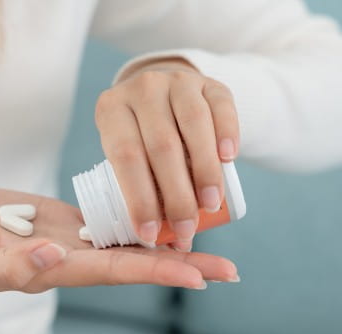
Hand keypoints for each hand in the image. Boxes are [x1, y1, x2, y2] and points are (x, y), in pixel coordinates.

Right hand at [0, 188, 238, 292]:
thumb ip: (9, 263)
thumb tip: (56, 258)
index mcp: (50, 269)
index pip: (114, 272)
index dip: (157, 272)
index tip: (201, 274)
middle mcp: (68, 258)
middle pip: (134, 262)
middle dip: (181, 264)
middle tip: (230, 270)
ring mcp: (67, 240)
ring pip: (126, 241)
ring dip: (167, 240)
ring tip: (208, 238)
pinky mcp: (60, 220)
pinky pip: (107, 220)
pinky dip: (139, 216)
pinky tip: (163, 212)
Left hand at [96, 58, 238, 251]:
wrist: (164, 94)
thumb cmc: (142, 139)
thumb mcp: (129, 154)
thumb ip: (143, 189)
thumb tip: (167, 246)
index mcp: (112, 110)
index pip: (125, 157)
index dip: (138, 198)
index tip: (149, 234)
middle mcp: (142, 88)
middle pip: (161, 145)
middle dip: (176, 193)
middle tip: (187, 228)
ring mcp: (177, 80)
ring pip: (193, 124)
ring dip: (204, 169)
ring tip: (210, 204)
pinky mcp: (210, 82)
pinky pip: (221, 106)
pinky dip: (227, 133)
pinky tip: (229, 159)